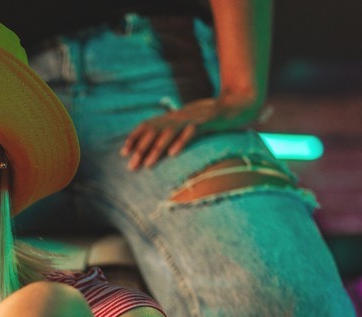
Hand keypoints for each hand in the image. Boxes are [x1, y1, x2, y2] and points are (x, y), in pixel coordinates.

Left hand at [120, 94, 260, 169]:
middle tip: (131, 166)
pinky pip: (191, 132)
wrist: (238, 105)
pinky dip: (181, 142)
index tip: (123, 152)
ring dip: (156, 149)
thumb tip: (159, 150)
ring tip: (147, 164)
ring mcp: (192, 118)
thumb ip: (174, 134)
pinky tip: (173, 154)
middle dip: (141, 149)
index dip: (134, 137)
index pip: (148, 125)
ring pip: (169, 133)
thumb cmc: (211, 120)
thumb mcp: (188, 125)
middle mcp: (178, 116)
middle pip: (154, 131)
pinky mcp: (206, 122)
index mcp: (173, 117)